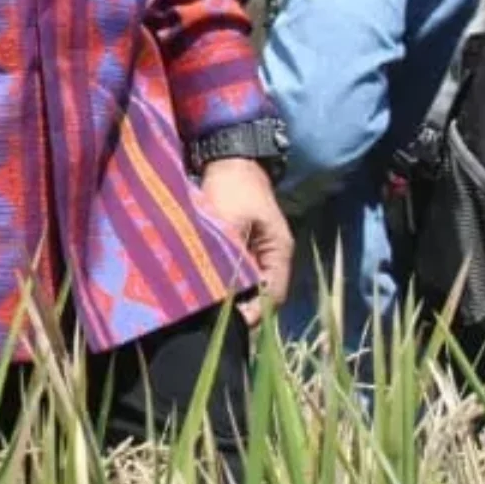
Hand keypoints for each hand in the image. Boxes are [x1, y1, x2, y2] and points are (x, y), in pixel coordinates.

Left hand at [197, 157, 292, 325]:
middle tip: (216, 323)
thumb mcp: (229, 220)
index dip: (255, 313)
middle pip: (261, 295)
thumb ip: (227, 254)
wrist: (229, 160)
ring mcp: (257, 254)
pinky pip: (236, 275)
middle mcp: (271, 258)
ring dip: (231, 297)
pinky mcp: (241, 249)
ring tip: (209, 312)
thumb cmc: (233, 188)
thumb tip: (220, 288)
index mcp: (278, 252)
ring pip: (247, 287)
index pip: (273, 295)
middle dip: (241, 310)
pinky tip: (206, 291)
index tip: (232, 324)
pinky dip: (223, 283)